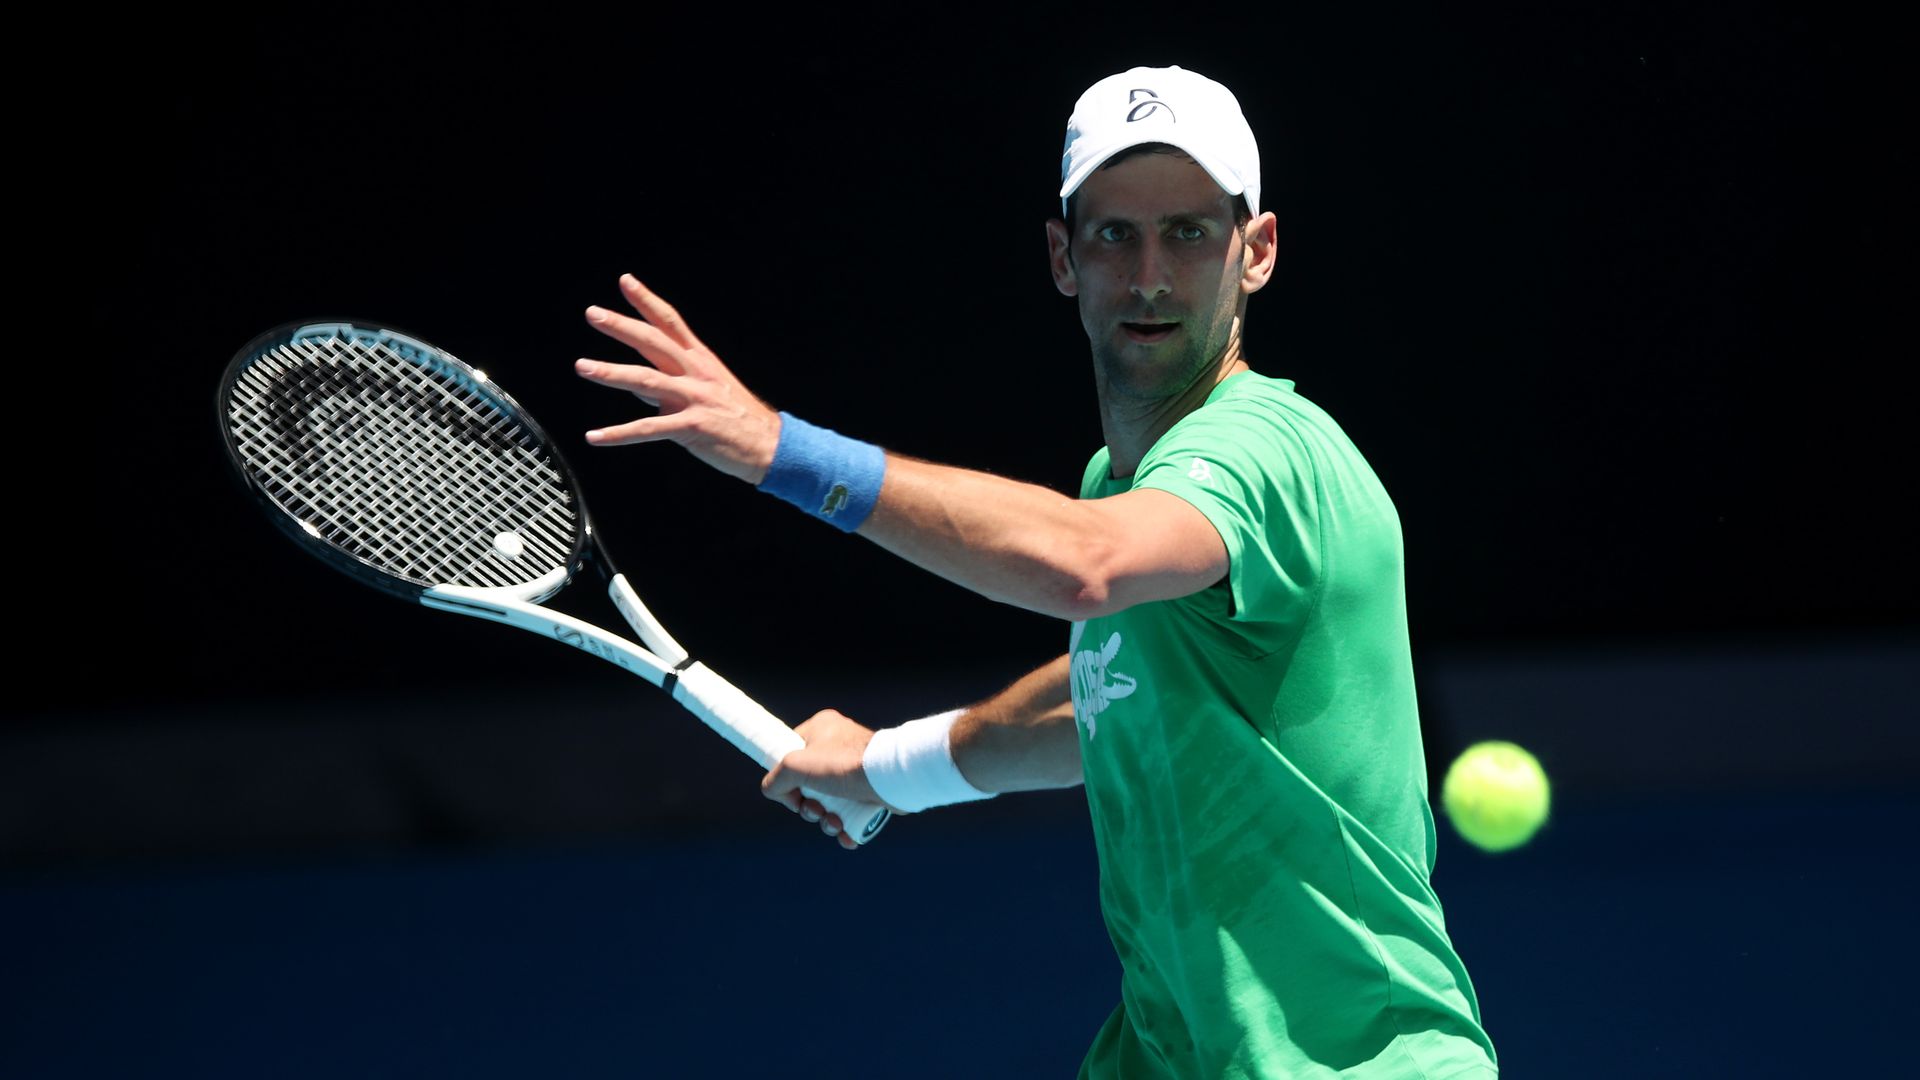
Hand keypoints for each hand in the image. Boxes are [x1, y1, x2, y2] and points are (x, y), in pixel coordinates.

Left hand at [574, 274, 781, 483]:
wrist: (772, 446)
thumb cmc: (739, 419)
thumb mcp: (708, 390)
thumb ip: (669, 384)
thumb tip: (633, 383)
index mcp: (700, 360)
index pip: (670, 322)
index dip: (647, 300)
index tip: (625, 281)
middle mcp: (696, 373)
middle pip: (653, 342)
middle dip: (622, 326)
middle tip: (593, 313)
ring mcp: (694, 399)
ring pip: (645, 381)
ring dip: (610, 373)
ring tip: (582, 367)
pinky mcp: (692, 428)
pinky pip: (648, 428)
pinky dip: (618, 434)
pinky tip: (594, 436)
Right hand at [761, 709, 890, 850]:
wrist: (892, 777)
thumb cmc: (844, 765)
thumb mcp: (795, 766)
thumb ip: (775, 779)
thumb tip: (774, 792)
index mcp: (820, 729)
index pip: (789, 754)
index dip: (786, 779)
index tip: (792, 793)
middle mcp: (838, 745)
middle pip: (808, 783)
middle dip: (809, 806)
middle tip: (816, 810)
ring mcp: (854, 768)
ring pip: (828, 801)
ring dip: (826, 820)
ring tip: (835, 824)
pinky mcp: (869, 788)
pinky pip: (849, 810)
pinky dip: (845, 826)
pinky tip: (847, 835)